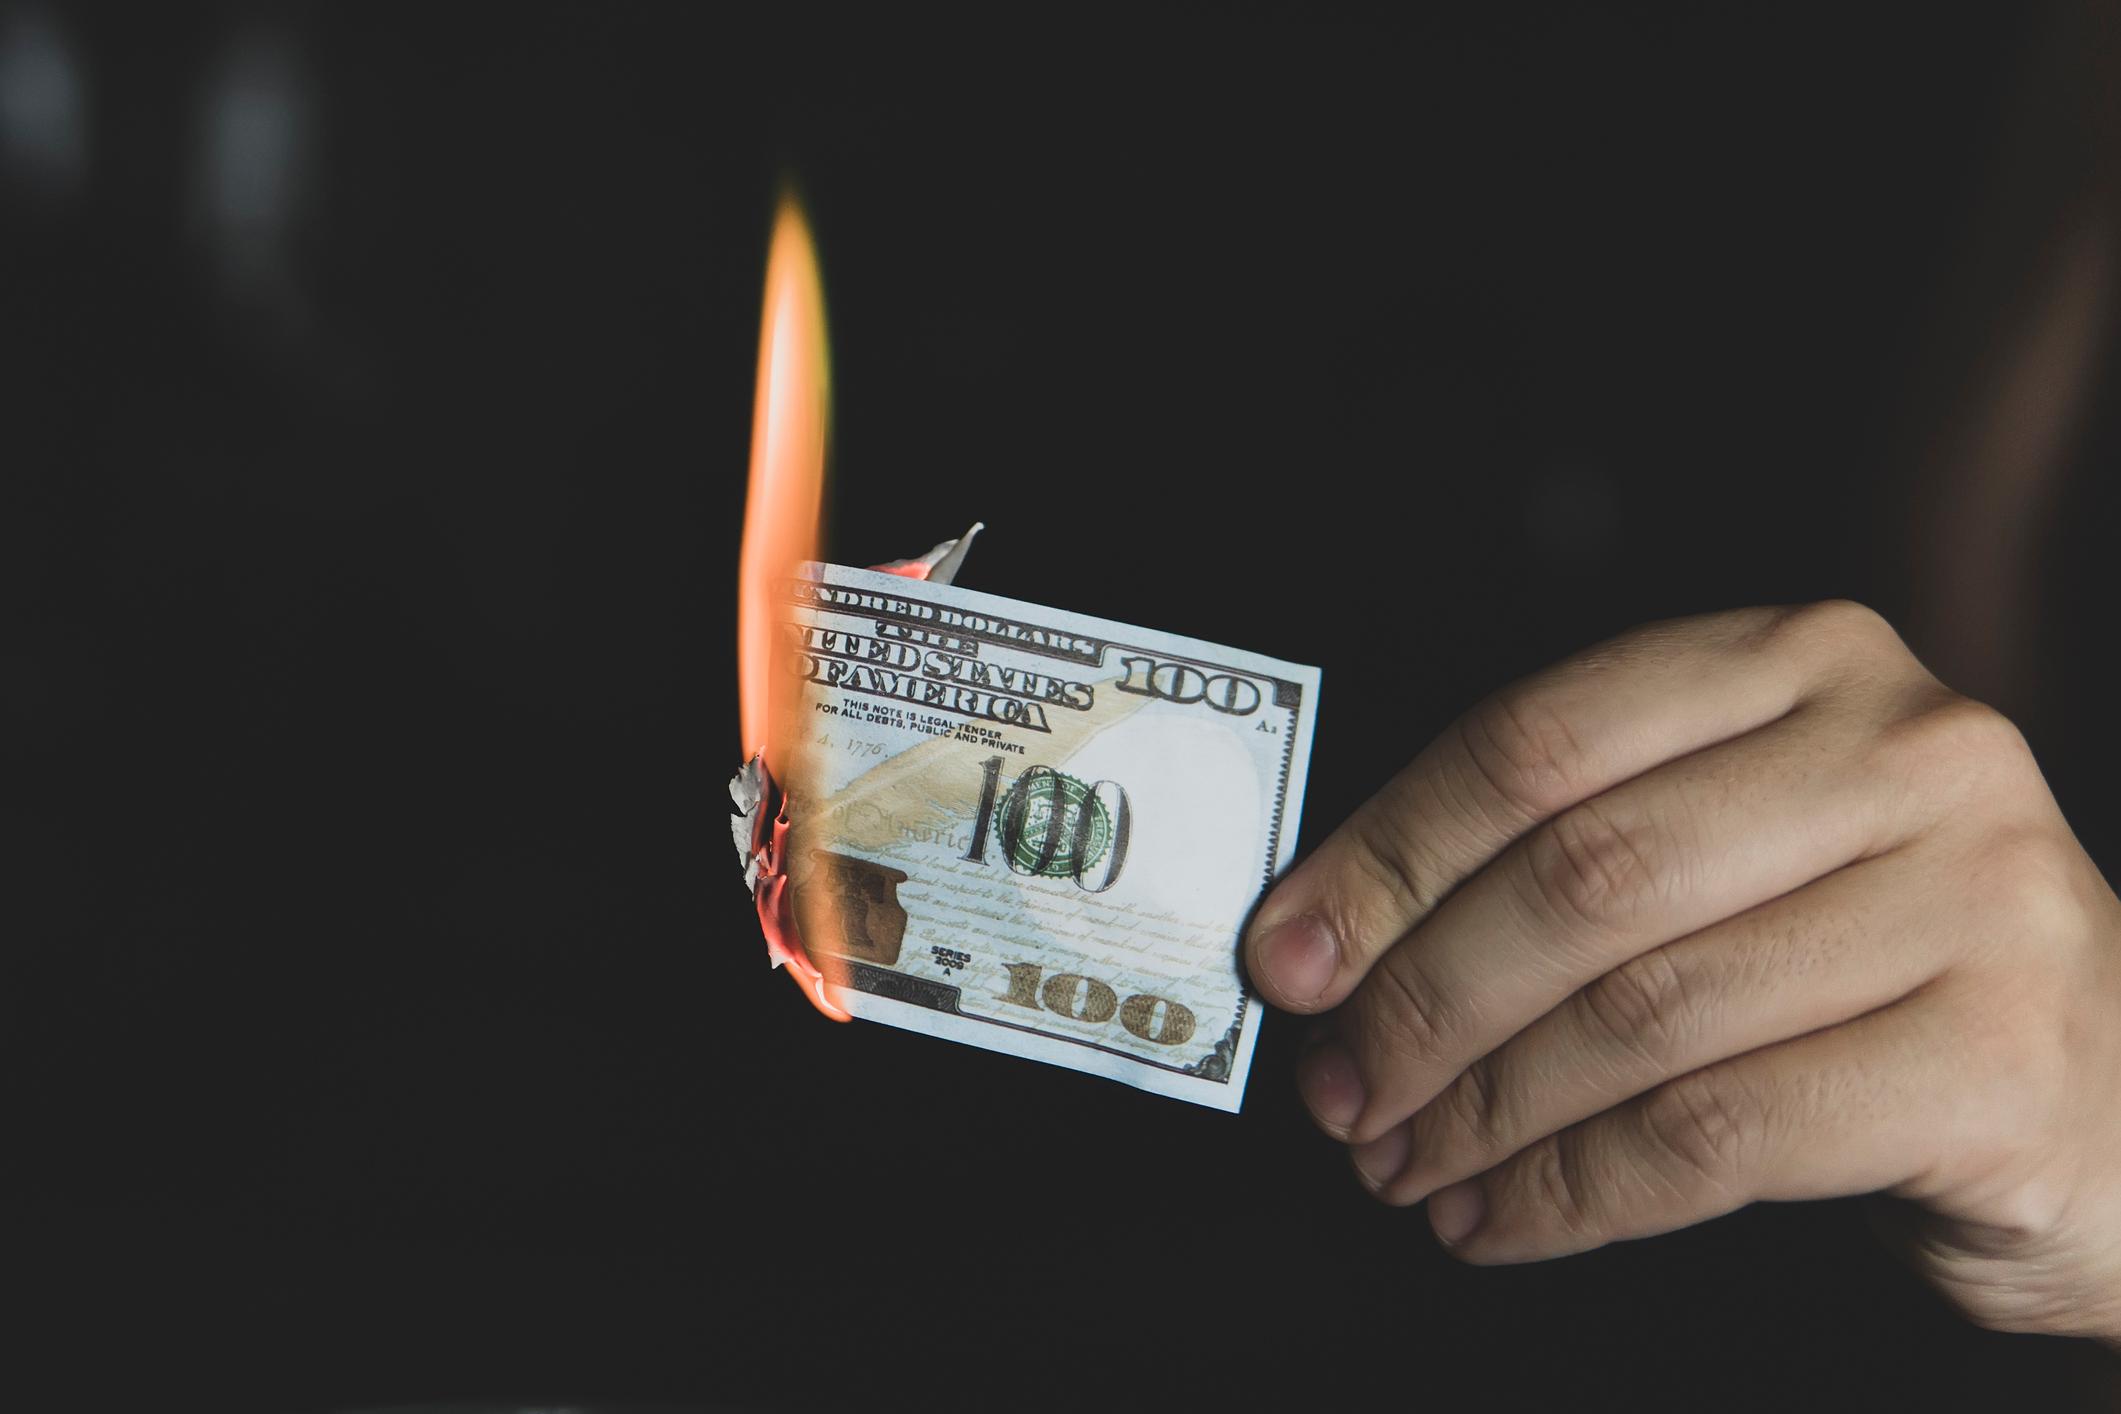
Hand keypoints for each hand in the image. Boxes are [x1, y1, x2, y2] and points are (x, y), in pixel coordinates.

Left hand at [1246, 602, 2120, 1342]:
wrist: (2112, 1092)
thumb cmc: (1869, 960)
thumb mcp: (1733, 850)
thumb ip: (1566, 853)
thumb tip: (1327, 943)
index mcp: (1804, 659)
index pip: (1537, 740)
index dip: (1386, 858)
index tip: (1286, 956)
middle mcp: (1906, 749)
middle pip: (1582, 876)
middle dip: (1424, 1001)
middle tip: (1339, 1091)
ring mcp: (1977, 898)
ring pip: (1640, 1014)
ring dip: (1483, 1112)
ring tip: (1402, 1168)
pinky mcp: (1999, 1057)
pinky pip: (1717, 1138)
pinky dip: (1572, 1194)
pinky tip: (1500, 1222)